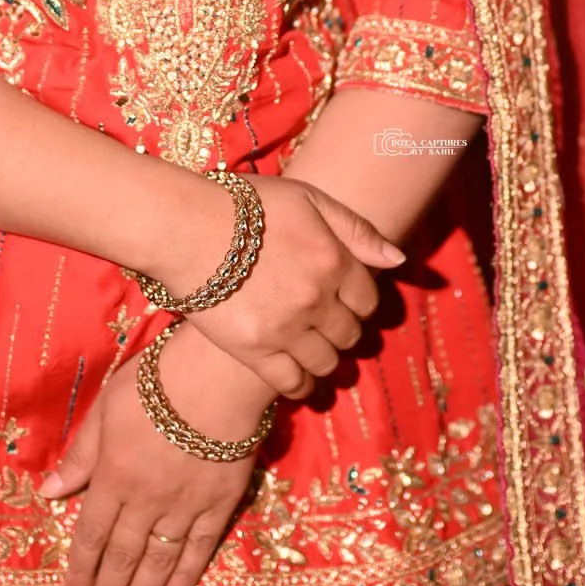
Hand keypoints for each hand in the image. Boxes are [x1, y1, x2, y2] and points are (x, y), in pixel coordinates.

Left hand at [40, 328, 264, 585]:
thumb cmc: (155, 384)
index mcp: (113, 479)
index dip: (79, 573)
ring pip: (156, 565)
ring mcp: (184, 508)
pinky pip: (197, 550)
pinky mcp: (218, 505)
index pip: (90, 537)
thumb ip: (81, 456)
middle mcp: (145, 502)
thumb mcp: (105, 410)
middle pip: (121, 560)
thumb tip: (49, 493)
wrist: (218, 376)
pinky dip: (183, 579)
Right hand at [182, 174, 401, 399]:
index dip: (358, 302)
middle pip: (349, 334)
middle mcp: (317, 298)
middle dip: (342, 331)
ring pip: (326, 362)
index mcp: (333, 260)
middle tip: (326, 325)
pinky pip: (292, 383)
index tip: (344, 301)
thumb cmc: (246, 205)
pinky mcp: (254, 350)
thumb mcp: (307, 199)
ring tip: (311, 349)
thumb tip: (398, 260)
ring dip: (325, 359)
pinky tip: (297, 379)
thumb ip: (356, 229)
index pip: (367, 299)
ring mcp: (286, 327)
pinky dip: (301, 386)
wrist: (185, 227)